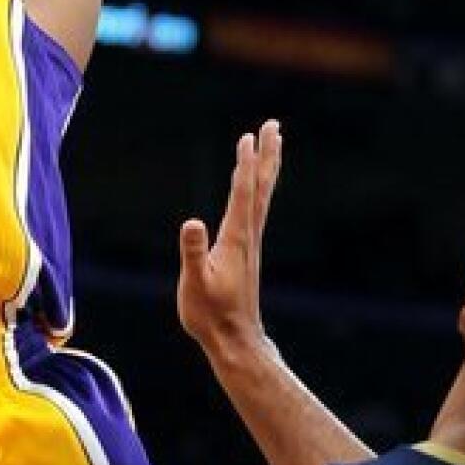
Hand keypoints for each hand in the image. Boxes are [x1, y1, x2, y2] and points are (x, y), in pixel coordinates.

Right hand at [178, 120, 281, 356]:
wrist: (233, 339)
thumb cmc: (210, 314)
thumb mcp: (194, 283)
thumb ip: (193, 253)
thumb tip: (191, 222)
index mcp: (236, 238)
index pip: (242, 193)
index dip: (245, 164)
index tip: (249, 137)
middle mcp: (248, 235)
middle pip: (261, 187)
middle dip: (267, 155)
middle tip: (273, 125)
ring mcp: (249, 241)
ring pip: (262, 195)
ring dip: (266, 167)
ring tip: (271, 144)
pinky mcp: (246, 249)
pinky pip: (255, 207)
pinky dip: (258, 187)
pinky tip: (254, 185)